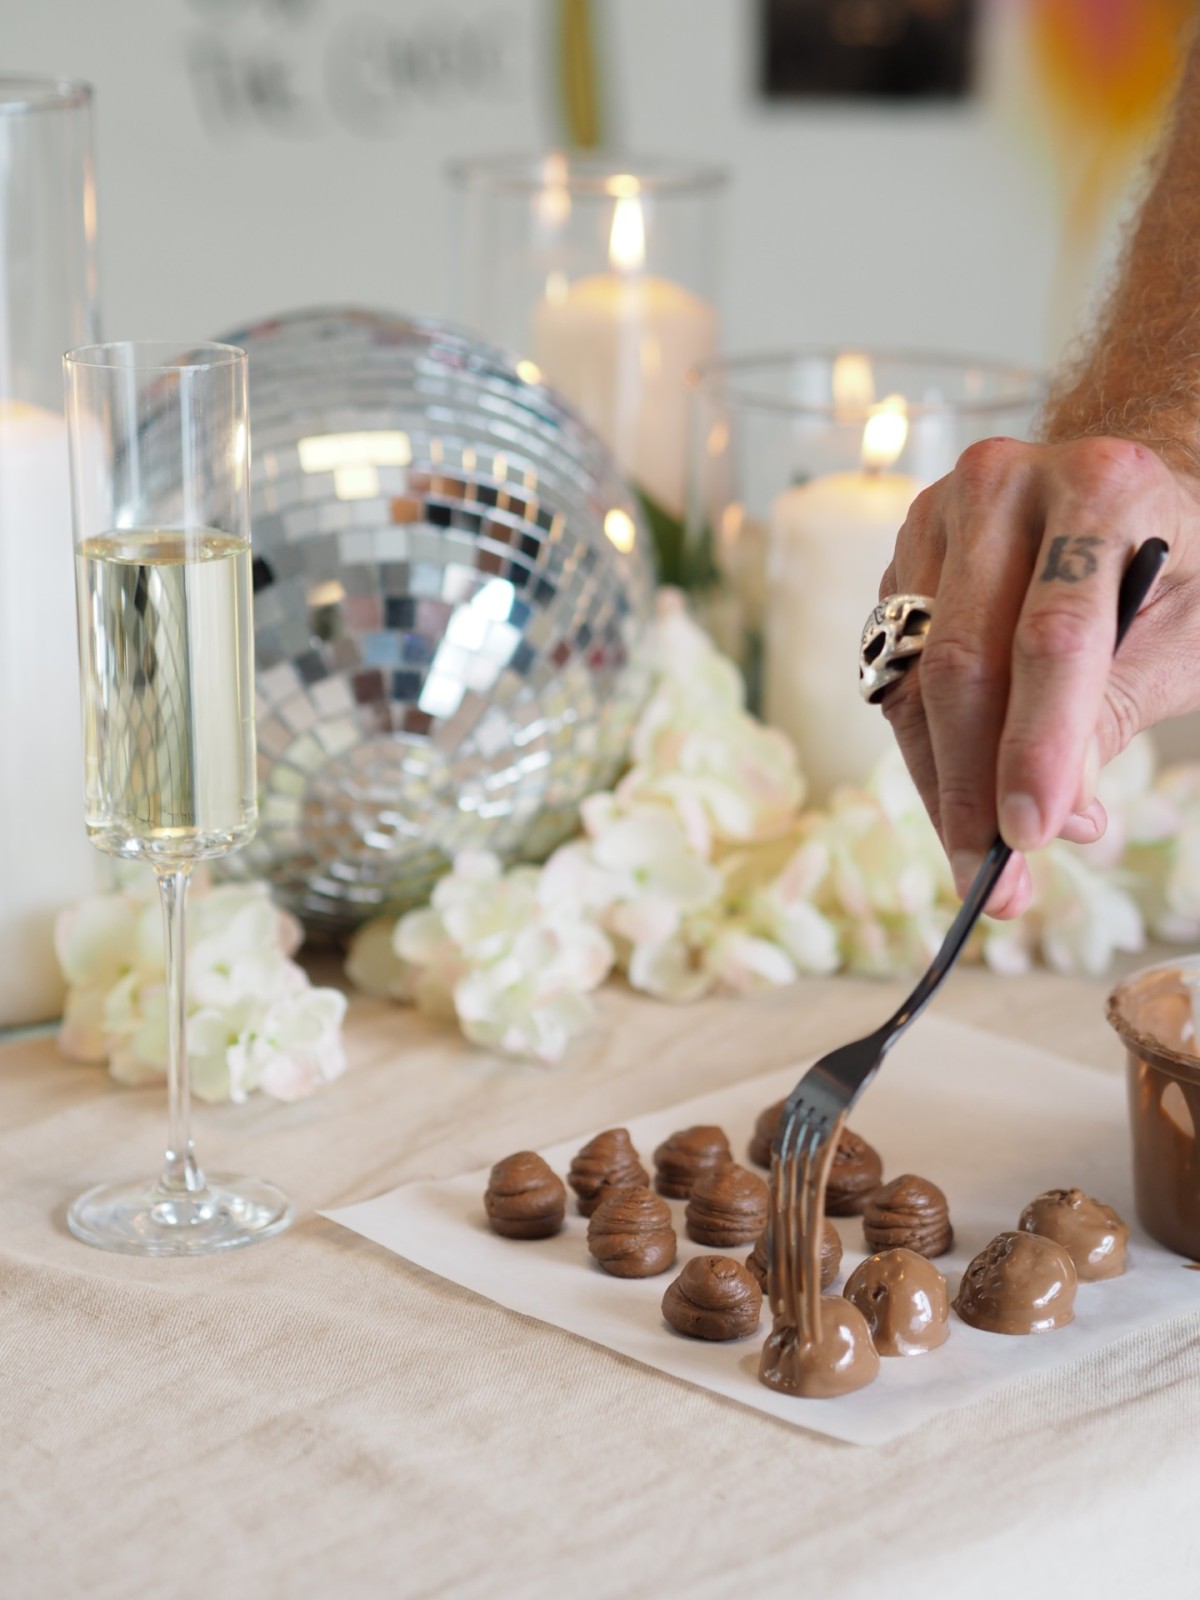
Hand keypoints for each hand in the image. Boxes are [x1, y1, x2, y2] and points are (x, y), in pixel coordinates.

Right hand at [878, 435, 1199, 917]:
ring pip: (918, 684)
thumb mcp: (1183, 643)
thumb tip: (1051, 820)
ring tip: (986, 869)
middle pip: (964, 662)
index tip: (1033, 837)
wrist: (1123, 503)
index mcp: (1099, 484)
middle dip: (976, 787)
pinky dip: (930, 760)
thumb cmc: (1174, 573)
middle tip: (997, 886)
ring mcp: (936, 520)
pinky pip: (898, 686)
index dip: (1039, 745)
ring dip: (945, 790)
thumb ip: (1112, 720)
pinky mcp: (901, 566)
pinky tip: (964, 806)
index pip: (1052, 634)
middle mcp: (1003, 485)